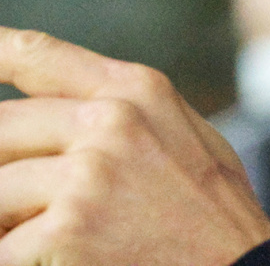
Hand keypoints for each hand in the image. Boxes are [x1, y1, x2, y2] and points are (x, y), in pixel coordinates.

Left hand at [0, 28, 269, 265]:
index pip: (36, 56)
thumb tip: (48, 111)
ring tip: (48, 233)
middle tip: (26, 199)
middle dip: (4, 168)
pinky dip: (23, 254)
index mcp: (137, 90)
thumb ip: (124, 113)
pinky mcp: (69, 230)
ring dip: (10, 220)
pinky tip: (59, 258)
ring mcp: (89, 175)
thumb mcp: (184, 135)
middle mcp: (111, 120)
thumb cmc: (215, 209)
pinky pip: (5, 246)